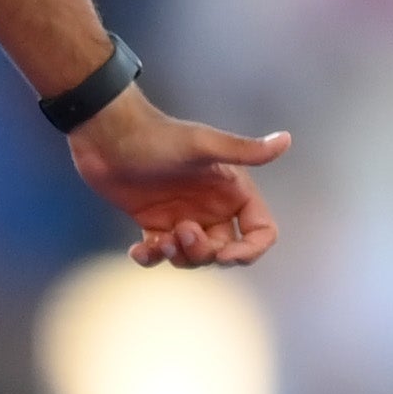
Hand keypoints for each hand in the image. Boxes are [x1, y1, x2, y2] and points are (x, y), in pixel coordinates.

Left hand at [69, 93, 287, 266]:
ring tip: (158, 241)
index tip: (225, 256)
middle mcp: (212, 206)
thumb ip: (244, 151)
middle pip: (225, 250)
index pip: (260, 230)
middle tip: (180, 232)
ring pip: (193, 257)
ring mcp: (183, 216)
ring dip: (178, 257)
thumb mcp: (202, 145)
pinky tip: (137, 250)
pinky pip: (161, 254)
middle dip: (204, 253)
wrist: (106, 135)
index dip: (249, 250)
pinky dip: (151, 258)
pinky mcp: (155, 223)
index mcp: (231, 189)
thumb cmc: (155, 137)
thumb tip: (286, 140)